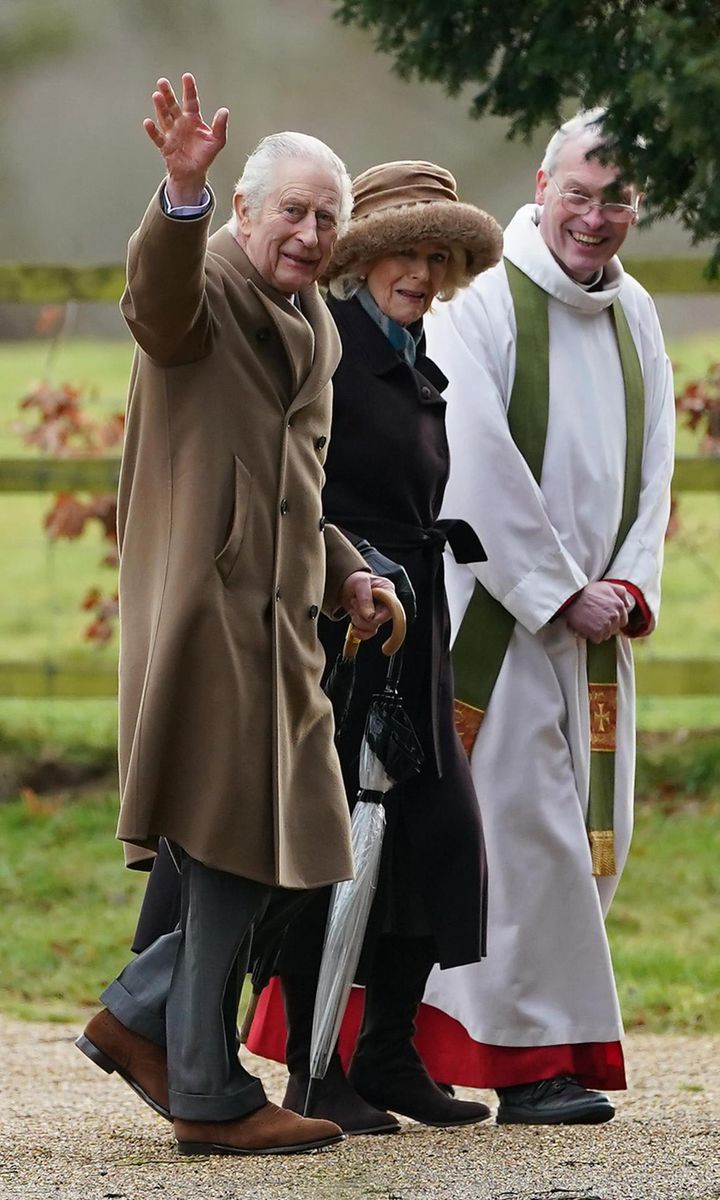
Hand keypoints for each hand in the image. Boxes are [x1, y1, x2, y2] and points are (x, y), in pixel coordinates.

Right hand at [143, 73, 227, 205]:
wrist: (193, 173)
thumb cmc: (204, 156)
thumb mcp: (217, 141)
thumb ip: (220, 127)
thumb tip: (224, 111)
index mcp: (193, 119)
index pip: (191, 101)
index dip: (189, 89)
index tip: (186, 76)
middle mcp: (180, 123)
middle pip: (173, 106)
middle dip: (168, 94)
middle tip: (163, 82)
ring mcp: (171, 133)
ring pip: (164, 118)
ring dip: (160, 107)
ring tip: (156, 96)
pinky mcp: (165, 146)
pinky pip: (157, 137)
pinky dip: (152, 130)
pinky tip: (148, 122)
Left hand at [340, 572, 395, 640]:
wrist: (345, 584)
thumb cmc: (356, 579)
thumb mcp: (360, 582)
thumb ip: (365, 598)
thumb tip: (370, 617)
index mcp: (388, 592)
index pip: (392, 609)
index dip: (380, 616)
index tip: (368, 615)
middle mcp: (386, 605)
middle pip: (379, 621)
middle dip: (362, 616)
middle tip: (355, 602)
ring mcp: (378, 614)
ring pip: (371, 628)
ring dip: (358, 621)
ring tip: (353, 607)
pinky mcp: (370, 622)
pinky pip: (368, 633)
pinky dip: (359, 632)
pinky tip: (353, 626)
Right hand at [565, 581, 634, 642]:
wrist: (571, 598)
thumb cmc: (587, 591)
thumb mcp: (607, 585)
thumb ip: (621, 592)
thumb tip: (628, 604)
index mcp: (619, 605)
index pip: (623, 621)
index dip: (613, 620)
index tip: (604, 617)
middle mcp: (615, 616)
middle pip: (614, 629)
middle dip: (606, 626)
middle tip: (595, 619)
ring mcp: (606, 625)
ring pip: (606, 635)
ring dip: (599, 632)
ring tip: (589, 623)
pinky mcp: (597, 632)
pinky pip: (598, 639)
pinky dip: (591, 636)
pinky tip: (586, 628)